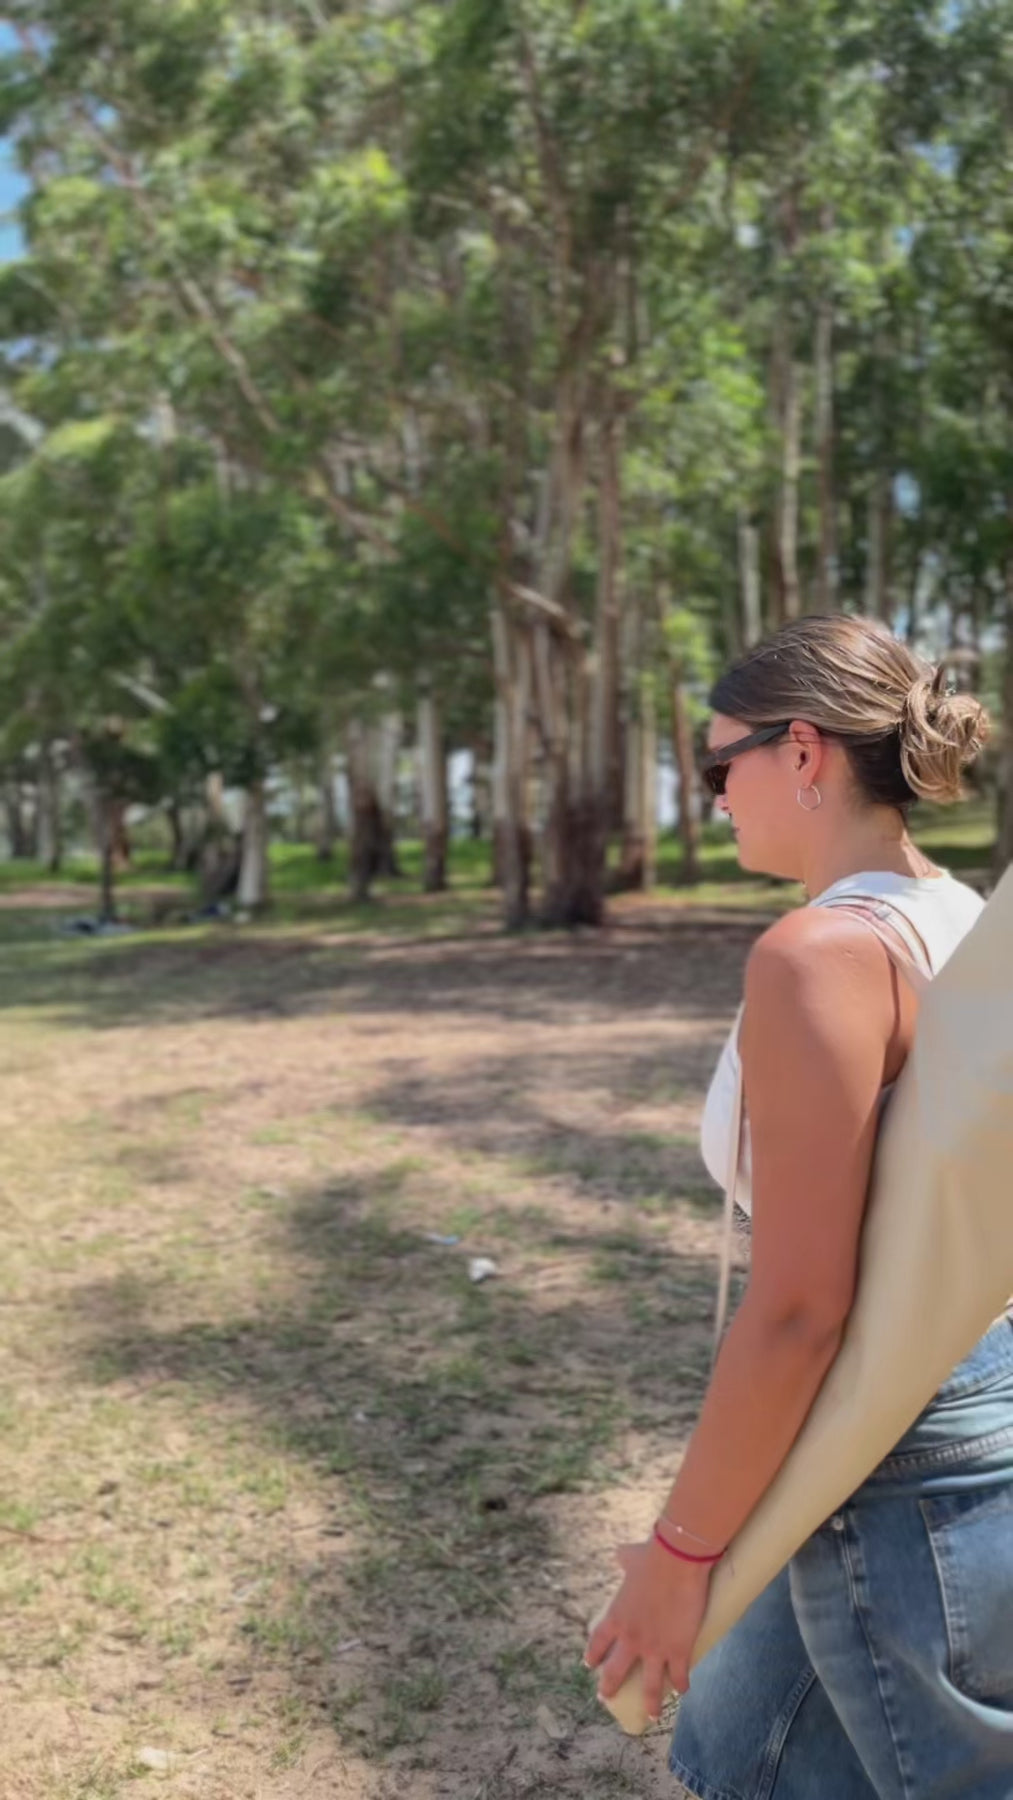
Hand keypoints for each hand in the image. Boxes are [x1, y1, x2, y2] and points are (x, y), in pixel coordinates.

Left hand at [583, 1536, 712, 1721]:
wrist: (677, 1560)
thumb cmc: (651, 1556)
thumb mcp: (629, 1557)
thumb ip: (623, 1559)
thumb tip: (620, 1554)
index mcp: (615, 1617)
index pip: (598, 1643)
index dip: (593, 1656)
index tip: (590, 1666)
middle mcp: (630, 1639)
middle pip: (615, 1672)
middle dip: (609, 1688)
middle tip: (606, 1697)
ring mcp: (654, 1649)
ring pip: (649, 1686)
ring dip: (650, 1703)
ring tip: (651, 1715)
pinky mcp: (678, 1650)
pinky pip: (679, 1676)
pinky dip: (681, 1685)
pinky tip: (683, 1690)